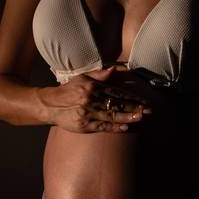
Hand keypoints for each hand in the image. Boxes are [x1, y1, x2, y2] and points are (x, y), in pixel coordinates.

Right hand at [38, 67, 152, 133]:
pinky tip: (125, 127)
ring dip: (128, 117)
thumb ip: (99, 75)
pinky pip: (103, 126)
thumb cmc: (68, 90)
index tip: (144, 100)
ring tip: (140, 117)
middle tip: (148, 110)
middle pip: (117, 104)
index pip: (117, 92)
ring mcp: (89, 113)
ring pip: (112, 115)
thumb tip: (114, 70)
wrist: (50, 105)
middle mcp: (92, 100)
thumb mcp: (82, 78)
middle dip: (134, 107)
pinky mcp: (85, 125)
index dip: (132, 97)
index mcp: (93, 87)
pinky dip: (114, 127)